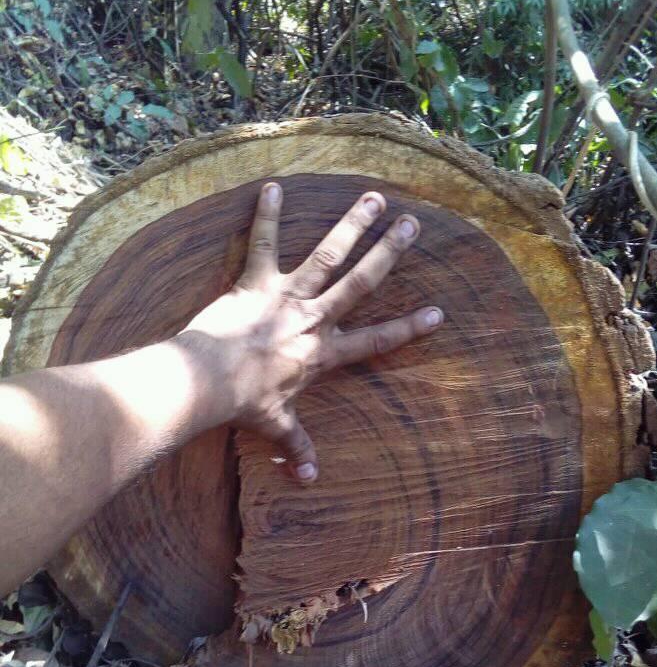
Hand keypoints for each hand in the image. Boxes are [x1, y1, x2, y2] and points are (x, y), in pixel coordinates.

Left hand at [178, 182, 442, 482]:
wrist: (208, 383)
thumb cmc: (243, 404)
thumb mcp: (277, 425)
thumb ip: (297, 447)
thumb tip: (309, 480)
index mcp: (322, 353)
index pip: (374, 340)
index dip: (407, 328)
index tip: (436, 313)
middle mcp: (313, 319)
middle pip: (360, 283)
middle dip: (389, 253)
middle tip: (413, 225)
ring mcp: (286, 297)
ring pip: (327, 255)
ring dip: (352, 225)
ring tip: (374, 197)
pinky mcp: (255, 282)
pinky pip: (263, 243)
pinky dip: (267, 215)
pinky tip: (273, 185)